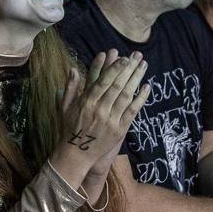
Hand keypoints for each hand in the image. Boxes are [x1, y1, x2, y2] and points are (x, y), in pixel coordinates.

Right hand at [57, 50, 150, 172]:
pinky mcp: (119, 129)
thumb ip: (71, 87)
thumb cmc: (69, 129)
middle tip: (137, 56)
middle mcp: (99, 110)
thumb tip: (74, 68)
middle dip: (128, 69)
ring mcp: (110, 120)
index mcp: (86, 102)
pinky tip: (147, 86)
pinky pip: (132, 111)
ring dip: (136, 79)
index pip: (102, 82)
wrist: (76, 155)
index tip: (123, 58)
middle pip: (117, 86)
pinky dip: (140, 98)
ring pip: (126, 96)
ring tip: (143, 65)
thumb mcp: (65, 107)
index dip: (114, 69)